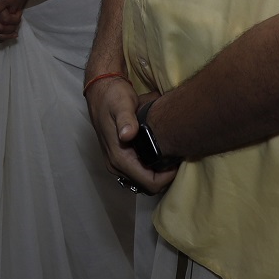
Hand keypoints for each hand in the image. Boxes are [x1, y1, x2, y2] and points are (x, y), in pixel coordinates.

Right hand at [85, 76, 176, 195]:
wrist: (101, 91)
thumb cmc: (113, 96)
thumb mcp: (122, 103)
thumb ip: (126, 119)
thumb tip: (127, 135)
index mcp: (119, 157)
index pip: (148, 183)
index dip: (167, 177)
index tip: (178, 161)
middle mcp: (115, 165)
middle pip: (147, 186)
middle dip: (165, 177)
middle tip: (178, 158)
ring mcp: (116, 164)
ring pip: (143, 182)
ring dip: (158, 174)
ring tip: (171, 156)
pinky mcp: (119, 159)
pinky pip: (139, 173)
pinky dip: (151, 169)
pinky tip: (160, 154)